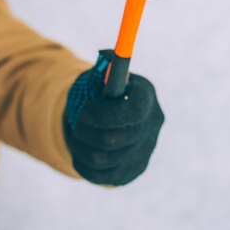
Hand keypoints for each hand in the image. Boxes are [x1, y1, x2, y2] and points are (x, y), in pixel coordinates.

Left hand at [64, 50, 163, 185]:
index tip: (87, 110)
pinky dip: (82, 162)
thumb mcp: (101, 76)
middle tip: (78, 123)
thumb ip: (104, 66)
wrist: (107, 123)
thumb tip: (105, 54)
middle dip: (86, 131)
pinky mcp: (131, 172)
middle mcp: (151, 126)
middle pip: (114, 139)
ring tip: (78, 135)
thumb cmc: (102, 94)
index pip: (136, 109)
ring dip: (81, 146)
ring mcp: (144, 152)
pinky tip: (82, 151)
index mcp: (147, 96)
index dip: (107, 114)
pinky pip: (99, 175)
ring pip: (102, 158)